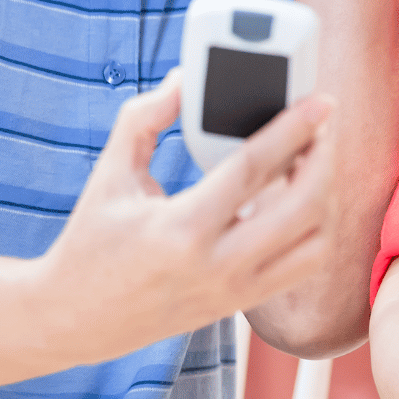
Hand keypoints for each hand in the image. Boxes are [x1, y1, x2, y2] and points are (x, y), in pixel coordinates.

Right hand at [35, 69, 334, 367]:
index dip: (294, 129)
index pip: (254, 169)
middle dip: (324, 159)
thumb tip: (185, 78)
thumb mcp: (111, 171)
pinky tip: (297, 198)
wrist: (73, 320)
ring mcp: (234, 290)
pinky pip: (303, 266)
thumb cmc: (92, 240)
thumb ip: (146, 117)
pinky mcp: (241, 303)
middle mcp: (216, 265)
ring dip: (325, 196)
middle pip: (302, 208)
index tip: (321, 102)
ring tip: (311, 162)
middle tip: (322, 127)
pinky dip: (315, 228)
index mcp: (181, 229)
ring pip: (315, 242)